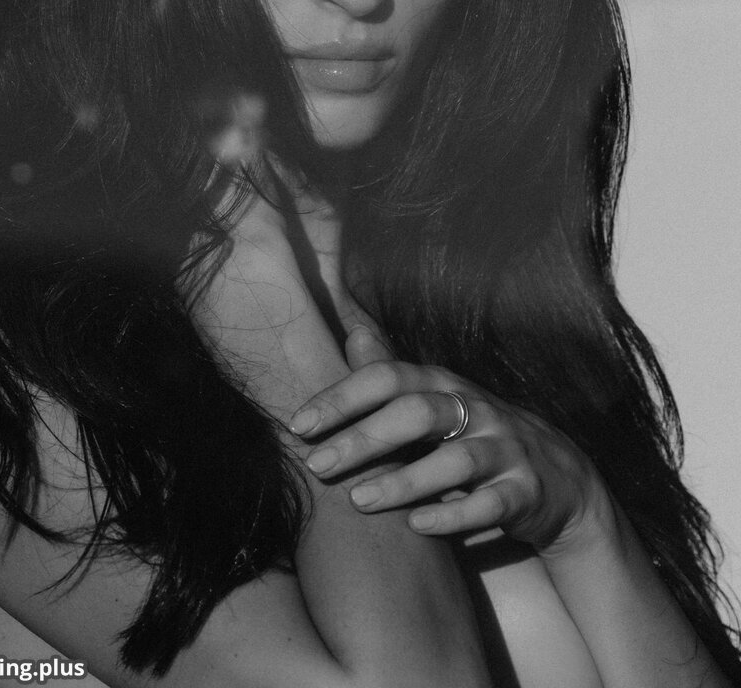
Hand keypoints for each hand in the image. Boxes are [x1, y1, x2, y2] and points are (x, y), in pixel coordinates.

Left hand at [288, 326, 612, 555]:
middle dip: (363, 438)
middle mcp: (475, 409)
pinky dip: (453, 514)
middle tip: (318, 466)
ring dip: (404, 480)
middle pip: (416, 413)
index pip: (388, 378)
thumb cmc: (475, 436)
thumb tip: (353, 332)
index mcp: (443, 384)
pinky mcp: (525, 492)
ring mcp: (504, 450)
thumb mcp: (436, 399)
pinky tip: (417, 526)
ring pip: (454, 461)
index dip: (342, 397)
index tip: (299, 425)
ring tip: (359, 500)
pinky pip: (489, 505)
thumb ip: (391, 375)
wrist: (558, 478)